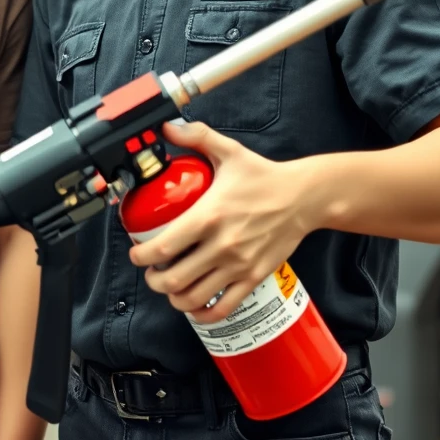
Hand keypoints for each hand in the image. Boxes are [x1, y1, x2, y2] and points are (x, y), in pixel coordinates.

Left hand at [128, 121, 313, 322]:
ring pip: (194, 298)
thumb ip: (196, 136)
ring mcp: (238, 266)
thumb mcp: (229, 151)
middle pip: (174, 279)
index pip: (164, 246)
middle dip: (153, 279)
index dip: (141, 255)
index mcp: (209, 216)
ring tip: (168, 286)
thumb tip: (166, 127)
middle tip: (150, 270)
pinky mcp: (253, 279)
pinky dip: (202, 312)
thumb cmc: (264, 176)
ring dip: (174, 297)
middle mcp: (222, 246)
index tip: (135, 252)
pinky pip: (222, 308)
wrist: (304, 198)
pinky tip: (193, 304)